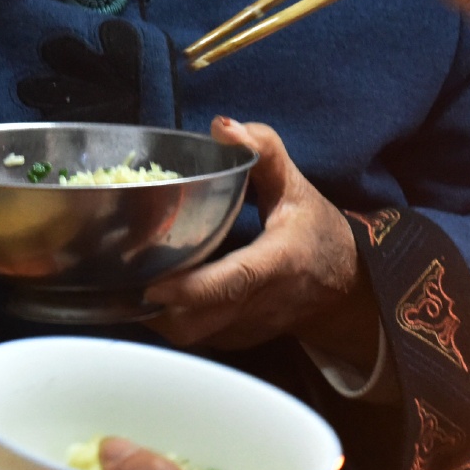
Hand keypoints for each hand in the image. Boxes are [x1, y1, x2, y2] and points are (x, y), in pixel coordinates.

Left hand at [144, 118, 373, 360]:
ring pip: (190, 336)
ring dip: (157, 315)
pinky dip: (171, 318)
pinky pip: (195, 337)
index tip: (152, 283)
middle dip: (154, 306)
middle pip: (197, 322)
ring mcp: (246, 330)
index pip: (234, 282)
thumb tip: (221, 127)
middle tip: (124, 274)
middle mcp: (260, 304)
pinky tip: (158, 291)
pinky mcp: (235, 342)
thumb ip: (263, 151)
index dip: (191, 288)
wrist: (345, 288)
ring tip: (131, 280)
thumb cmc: (316, 232)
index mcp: (278, 263)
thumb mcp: (296, 186)